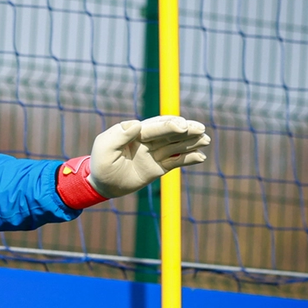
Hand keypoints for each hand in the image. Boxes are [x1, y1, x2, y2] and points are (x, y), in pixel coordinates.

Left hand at [89, 115, 209, 198]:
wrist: (103, 184)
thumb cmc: (101, 164)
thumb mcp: (104, 148)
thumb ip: (118, 135)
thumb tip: (136, 123)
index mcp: (135, 132)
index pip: (155, 127)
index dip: (169, 125)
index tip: (182, 126)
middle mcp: (148, 140)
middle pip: (170, 133)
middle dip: (186, 130)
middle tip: (201, 130)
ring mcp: (155, 153)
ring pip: (176, 145)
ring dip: (191, 142)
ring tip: (206, 140)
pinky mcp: (159, 167)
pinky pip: (176, 161)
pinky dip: (188, 159)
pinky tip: (200, 157)